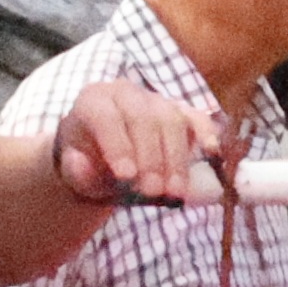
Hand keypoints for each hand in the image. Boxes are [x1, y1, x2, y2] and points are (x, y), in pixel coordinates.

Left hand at [47, 76, 224, 204]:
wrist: (103, 158)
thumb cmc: (88, 164)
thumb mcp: (75, 172)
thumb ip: (77, 171)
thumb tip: (81, 165)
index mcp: (94, 100)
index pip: (106, 117)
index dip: (118, 145)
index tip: (127, 177)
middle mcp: (126, 93)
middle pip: (144, 118)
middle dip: (151, 158)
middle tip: (154, 192)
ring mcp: (156, 100)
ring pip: (172, 120)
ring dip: (176, 158)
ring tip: (175, 192)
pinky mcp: (180, 112)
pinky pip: (196, 117)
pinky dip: (206, 133)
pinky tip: (212, 151)